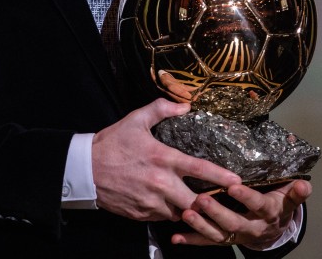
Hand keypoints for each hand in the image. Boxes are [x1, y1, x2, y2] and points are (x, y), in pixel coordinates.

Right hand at [92, 98, 241, 221]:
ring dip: (188, 208)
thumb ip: (161, 109)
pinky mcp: (141, 214)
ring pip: (181, 213)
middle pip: (195, 202)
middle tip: (217, 199)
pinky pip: (163, 217)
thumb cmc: (111, 143)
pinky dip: (169, 212)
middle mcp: (160, 183)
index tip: (237, 182)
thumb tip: (185, 105)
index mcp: (163, 158)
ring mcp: (151, 202)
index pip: (199, 170)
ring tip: (194, 203)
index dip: (221, 177)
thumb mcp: (135, 120)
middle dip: (208, 202)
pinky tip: (169, 204)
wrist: (84, 170)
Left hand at [172, 179, 311, 249]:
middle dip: (217, 212)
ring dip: (201, 226)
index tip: (233, 186)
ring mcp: (237, 235)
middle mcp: (252, 227)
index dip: (246, 198)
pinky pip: (208, 241)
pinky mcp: (225, 239)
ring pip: (219, 234)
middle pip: (234, 222)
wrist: (275, 229)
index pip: (258, 205)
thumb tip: (306, 184)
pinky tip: (176, 237)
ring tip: (186, 214)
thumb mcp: (290, 196)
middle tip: (201, 199)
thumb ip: (297, 191)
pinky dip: (192, 240)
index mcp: (269, 212)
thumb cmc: (279, 202)